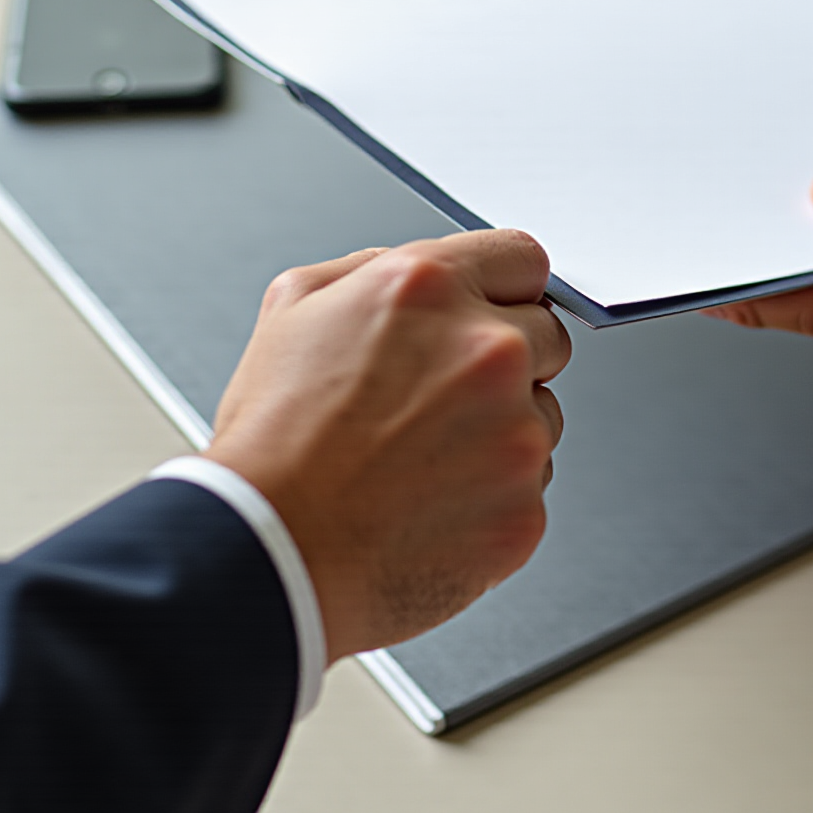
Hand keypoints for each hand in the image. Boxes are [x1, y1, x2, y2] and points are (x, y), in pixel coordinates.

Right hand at [206, 231, 568, 659]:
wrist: (266, 553)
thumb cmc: (272, 442)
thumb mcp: (292, 308)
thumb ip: (369, 267)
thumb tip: (415, 270)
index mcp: (430, 290)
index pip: (522, 259)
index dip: (503, 289)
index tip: (493, 313)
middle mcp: (486, 351)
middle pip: (546, 337)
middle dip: (504, 363)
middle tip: (437, 402)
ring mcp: (515, 432)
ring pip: (541, 415)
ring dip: (501, 432)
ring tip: (419, 460)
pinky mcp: (524, 507)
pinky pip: (530, 486)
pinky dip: (493, 497)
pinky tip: (429, 504)